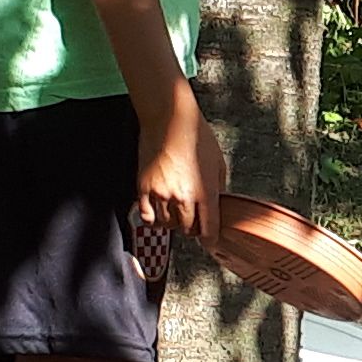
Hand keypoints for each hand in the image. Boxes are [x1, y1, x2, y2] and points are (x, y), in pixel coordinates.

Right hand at [131, 80, 223, 256]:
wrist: (168, 119)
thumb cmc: (196, 136)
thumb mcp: (218, 163)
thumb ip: (218, 189)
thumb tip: (217, 207)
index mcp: (204, 191)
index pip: (209, 228)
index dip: (210, 239)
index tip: (211, 243)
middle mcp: (182, 196)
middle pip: (187, 229)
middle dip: (193, 228)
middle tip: (194, 221)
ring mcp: (160, 193)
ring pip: (167, 225)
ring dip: (173, 223)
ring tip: (177, 211)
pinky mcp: (143, 187)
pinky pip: (147, 216)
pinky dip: (154, 219)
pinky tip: (159, 213)